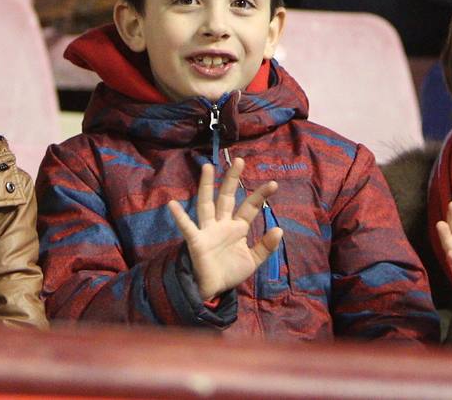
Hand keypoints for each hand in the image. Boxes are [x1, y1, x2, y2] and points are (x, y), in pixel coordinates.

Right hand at [167, 158, 282, 301]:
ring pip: (207, 204)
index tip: (274, 183)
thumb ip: (266, 246)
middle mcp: (222, 224)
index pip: (250, 207)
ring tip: (208, 167)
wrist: (214, 291)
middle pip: (228, 197)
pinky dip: (180, 217)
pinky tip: (172, 204)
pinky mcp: (196, 241)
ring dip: (207, 186)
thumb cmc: (230, 272)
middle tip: (240, 160)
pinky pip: (187, 227)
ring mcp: (208, 230)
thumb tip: (279, 229)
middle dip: (233, 179)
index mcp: (237, 228)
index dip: (260, 195)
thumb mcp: (253, 260)